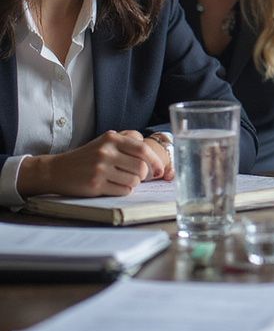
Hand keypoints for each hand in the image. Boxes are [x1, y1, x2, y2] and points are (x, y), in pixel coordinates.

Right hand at [16, 130, 168, 197]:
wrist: (56, 170)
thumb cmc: (87, 156)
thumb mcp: (105, 141)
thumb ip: (128, 140)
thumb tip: (151, 152)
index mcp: (111, 139)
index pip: (142, 149)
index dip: (155, 161)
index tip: (161, 170)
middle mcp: (106, 152)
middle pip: (140, 168)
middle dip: (142, 175)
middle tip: (135, 175)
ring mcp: (100, 169)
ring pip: (134, 181)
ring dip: (133, 183)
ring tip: (122, 180)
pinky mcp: (95, 185)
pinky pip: (123, 191)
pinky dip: (124, 190)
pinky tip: (115, 186)